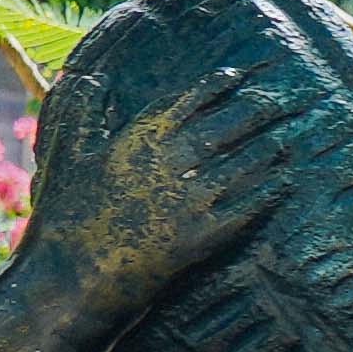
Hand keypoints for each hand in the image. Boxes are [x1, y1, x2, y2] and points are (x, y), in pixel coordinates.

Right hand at [23, 0, 312, 323]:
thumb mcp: (70, 156)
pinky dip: (267, 193)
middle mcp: (168, 165)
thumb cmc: (68, 213)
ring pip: (240, 166)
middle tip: (278, 102)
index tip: (239, 76)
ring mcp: (188, 201)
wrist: (71, 274)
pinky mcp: (201, 237)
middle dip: (254, 112)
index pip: (187, 101)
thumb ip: (85, 114)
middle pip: (223, 129)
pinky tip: (283, 183)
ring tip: (284, 140)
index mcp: (138, 141)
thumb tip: (93, 78)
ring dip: (266, 151)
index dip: (217, 85)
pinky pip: (245, 209)